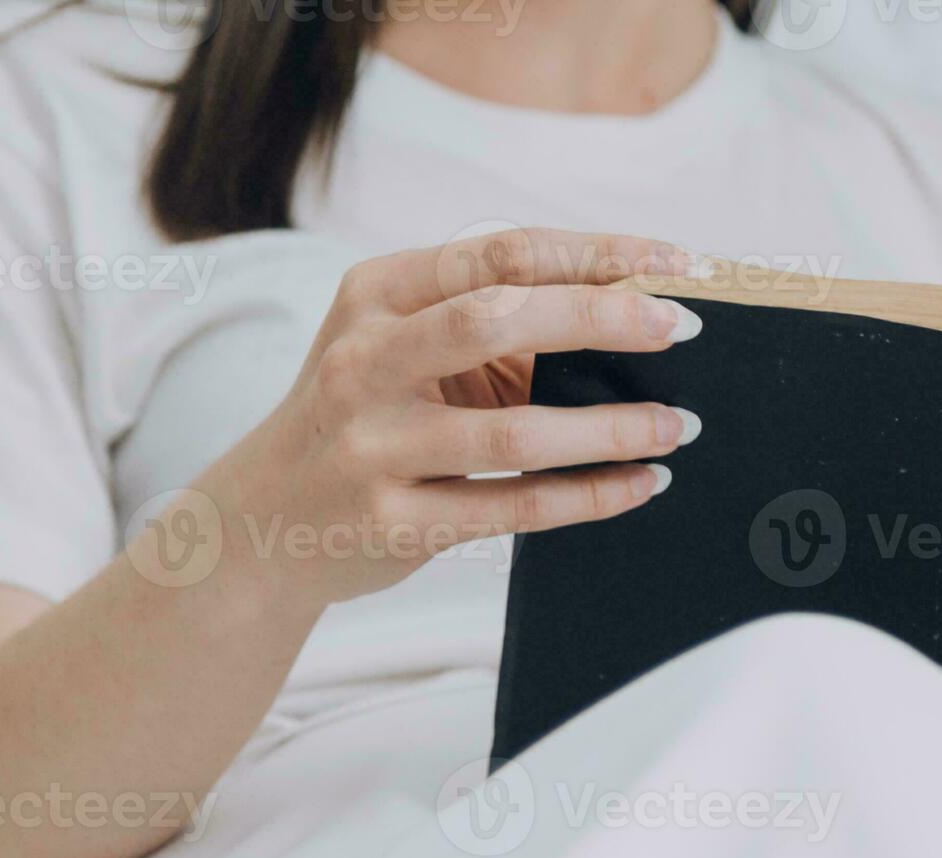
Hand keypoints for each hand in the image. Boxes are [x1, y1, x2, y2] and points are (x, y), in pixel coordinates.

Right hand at [170, 228, 704, 605]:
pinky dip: (588, 495)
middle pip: (499, 318)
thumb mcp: (398, 345)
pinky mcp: (389, 523)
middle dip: (603, 318)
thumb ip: (491, 321)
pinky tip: (639, 483)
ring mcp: (370, 445)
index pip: (501, 251)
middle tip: (683, 330)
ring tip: (677, 426)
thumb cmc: (364, 415)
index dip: (596, 253)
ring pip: (514, 432)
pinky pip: (512, 508)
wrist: (258, 523)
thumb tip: (636, 312)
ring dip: (611, 428)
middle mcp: (363, 360)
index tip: (674, 262)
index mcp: (376, 293)